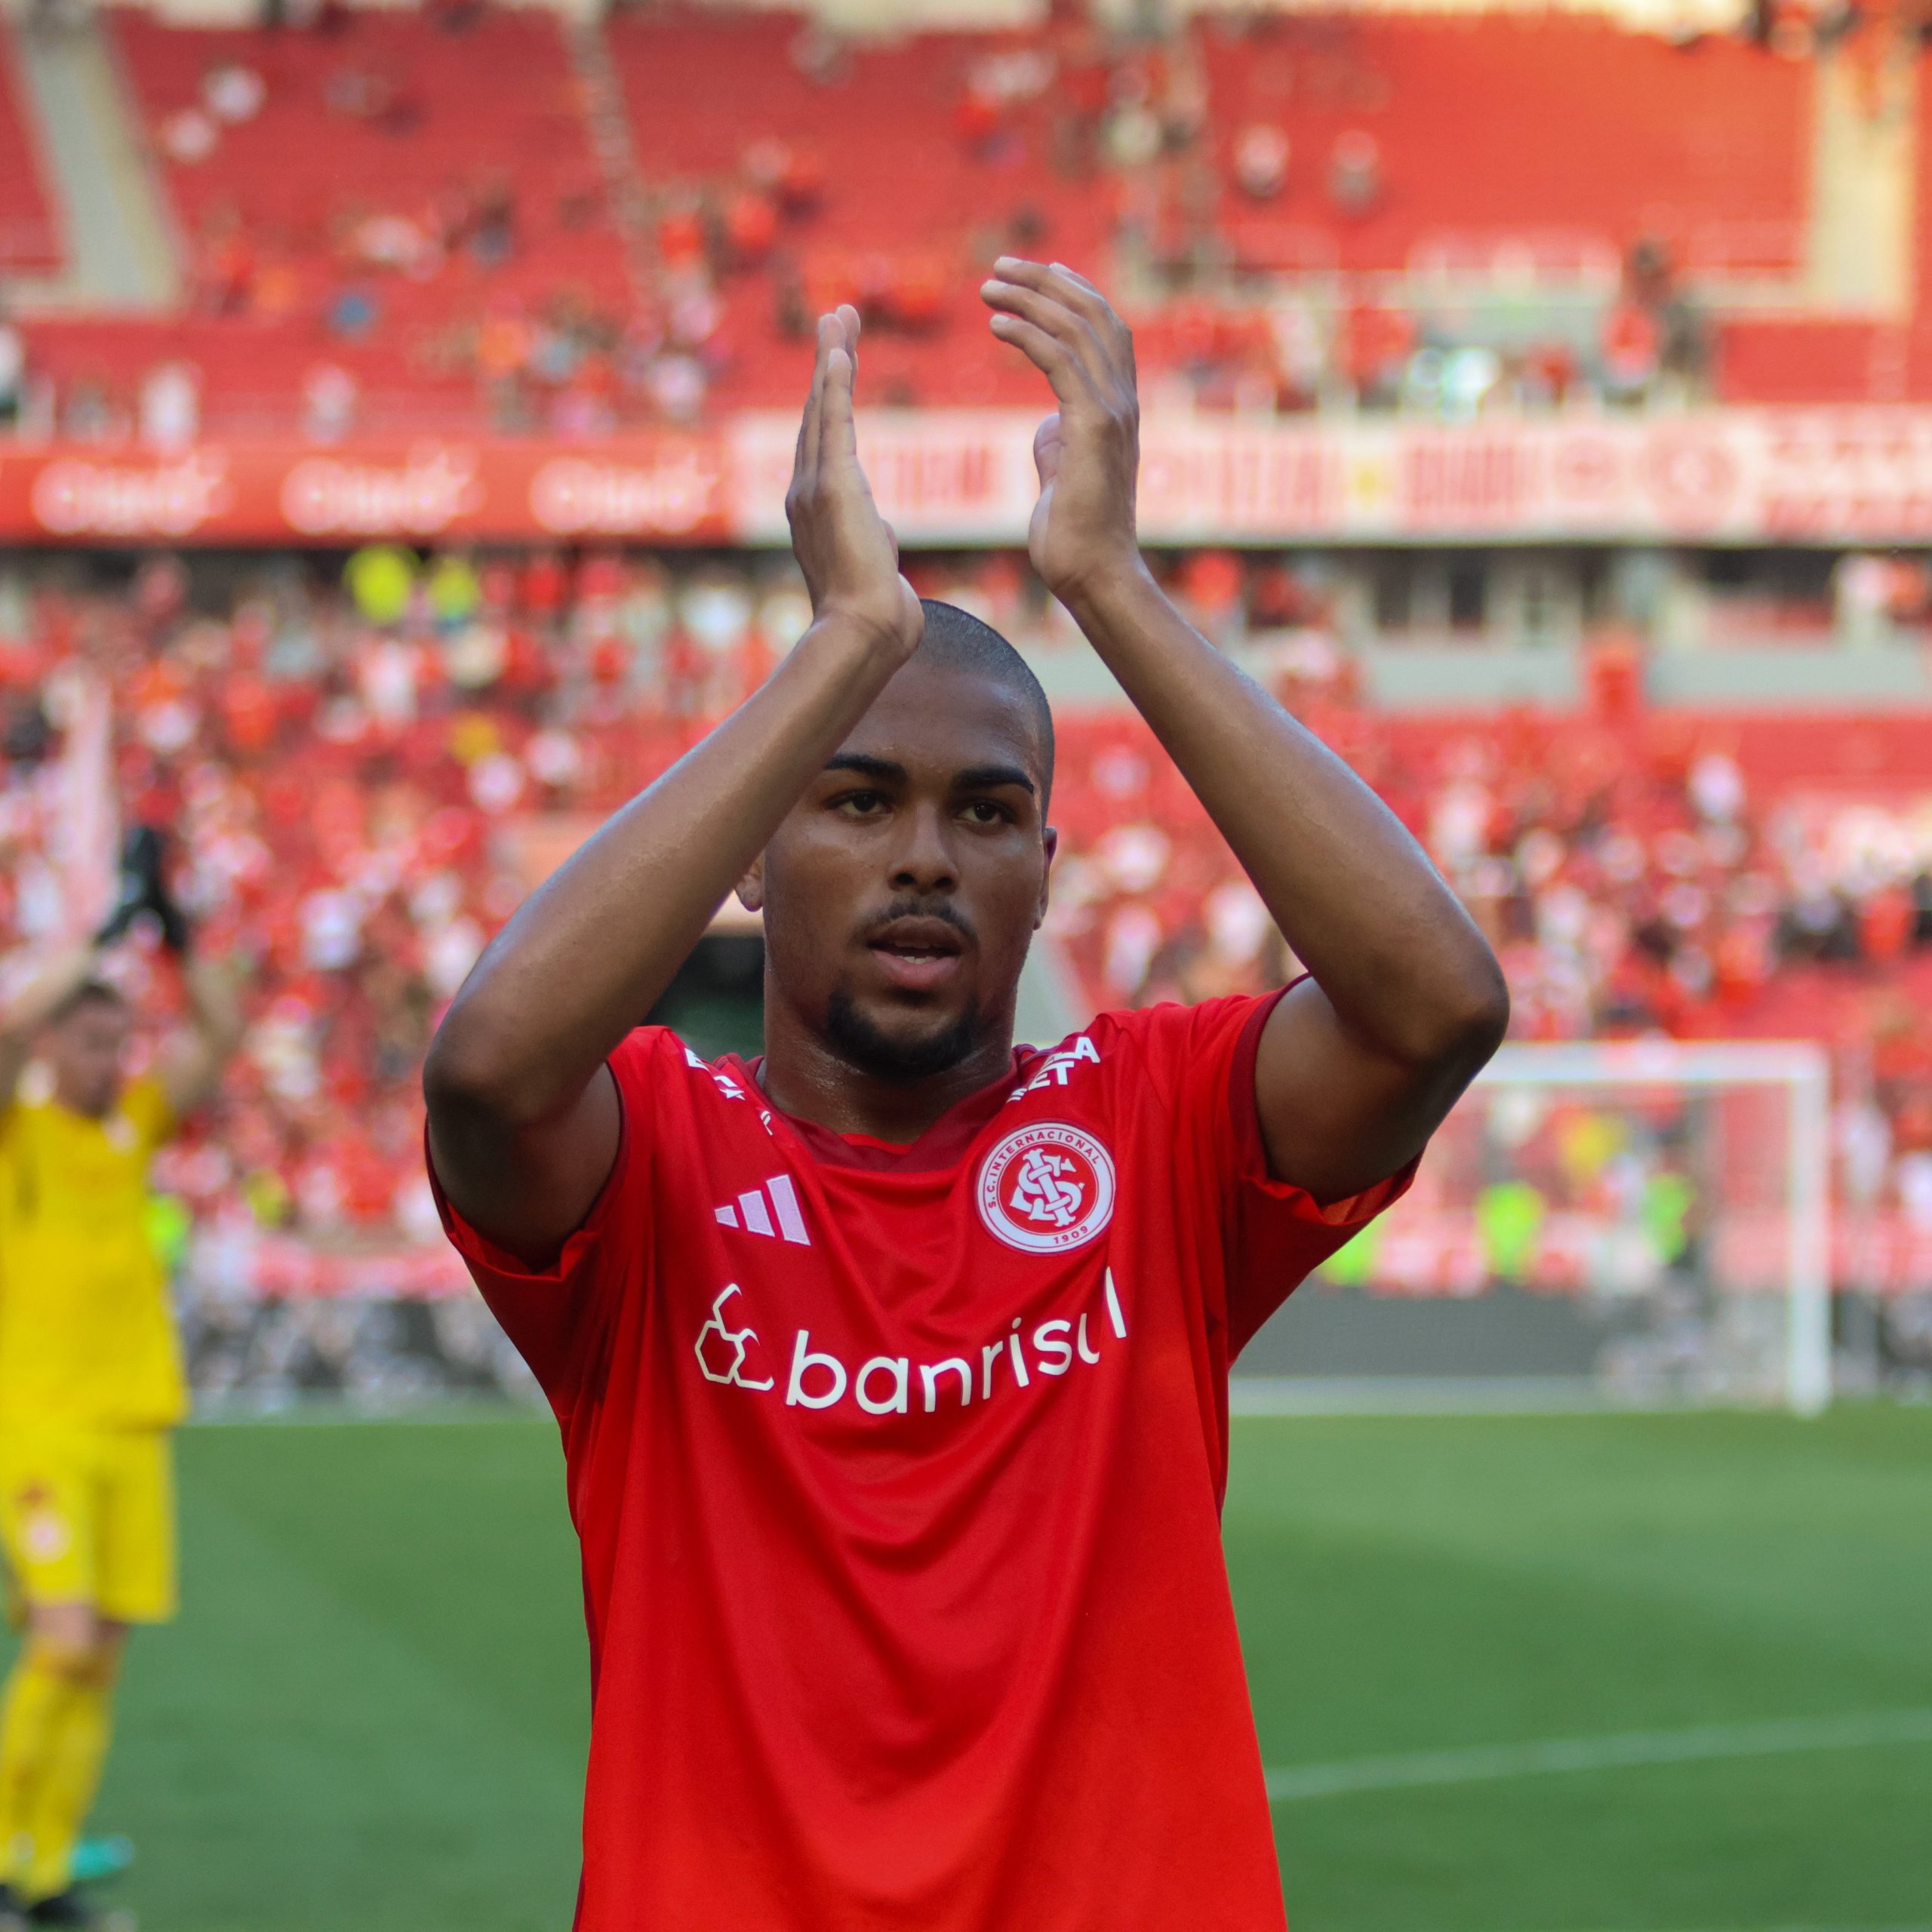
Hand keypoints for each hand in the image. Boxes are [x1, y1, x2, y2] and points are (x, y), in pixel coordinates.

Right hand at [785, 306, 923, 659]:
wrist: (862, 637)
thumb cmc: (875, 619)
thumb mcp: (872, 569)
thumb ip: (871, 542)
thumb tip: (878, 540)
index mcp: (816, 510)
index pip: (824, 440)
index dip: (829, 397)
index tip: (840, 361)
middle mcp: (804, 492)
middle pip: (814, 413)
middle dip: (826, 363)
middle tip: (837, 317)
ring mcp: (813, 489)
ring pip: (820, 409)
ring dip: (831, 359)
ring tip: (840, 316)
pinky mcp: (832, 489)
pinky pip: (832, 425)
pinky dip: (834, 385)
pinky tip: (839, 352)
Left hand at [981, 260, 1142, 604]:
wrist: (1092, 575)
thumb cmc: (1073, 534)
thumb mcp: (1064, 471)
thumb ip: (1060, 437)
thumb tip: (1047, 421)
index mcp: (1117, 407)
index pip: (1105, 328)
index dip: (1074, 292)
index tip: (1035, 272)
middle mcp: (1123, 401)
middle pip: (1094, 314)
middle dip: (1046, 281)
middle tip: (1000, 266)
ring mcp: (1112, 413)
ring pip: (1077, 330)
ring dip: (1030, 299)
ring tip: (989, 287)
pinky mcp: (1093, 429)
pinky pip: (1060, 363)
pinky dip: (1028, 335)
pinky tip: (997, 324)